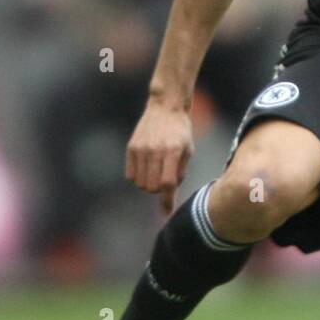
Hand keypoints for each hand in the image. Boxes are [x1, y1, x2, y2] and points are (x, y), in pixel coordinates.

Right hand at [125, 100, 193, 214]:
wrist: (165, 107)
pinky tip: (146, 167)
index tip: (166, 212)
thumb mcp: (188, 151)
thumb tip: (170, 195)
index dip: (167, 200)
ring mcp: (141, 148)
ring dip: (148, 184)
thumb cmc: (181, 131)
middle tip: (164, 179)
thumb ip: (179, 173)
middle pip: (151, 187)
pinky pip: (131, 175)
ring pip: (140, 183)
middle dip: (159, 190)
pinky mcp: (131, 147)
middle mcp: (155, 150)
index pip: (167, 183)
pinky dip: (138, 177)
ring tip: (156, 172)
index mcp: (173, 151)